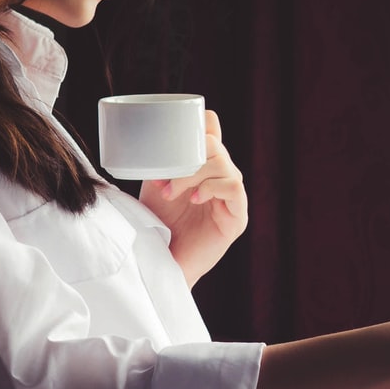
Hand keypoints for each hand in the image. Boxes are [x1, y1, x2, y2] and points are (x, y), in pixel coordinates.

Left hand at [138, 110, 247, 286]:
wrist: (161, 263)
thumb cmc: (157, 226)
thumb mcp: (156, 184)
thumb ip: (162, 161)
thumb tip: (152, 135)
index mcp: (205, 169)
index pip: (213, 133)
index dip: (201, 125)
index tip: (176, 134)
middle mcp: (222, 179)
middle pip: (217, 146)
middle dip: (189, 157)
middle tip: (165, 179)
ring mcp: (232, 199)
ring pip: (224, 165)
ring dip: (194, 175)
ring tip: (172, 193)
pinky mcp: (237, 218)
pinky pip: (233, 187)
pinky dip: (212, 188)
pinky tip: (195, 199)